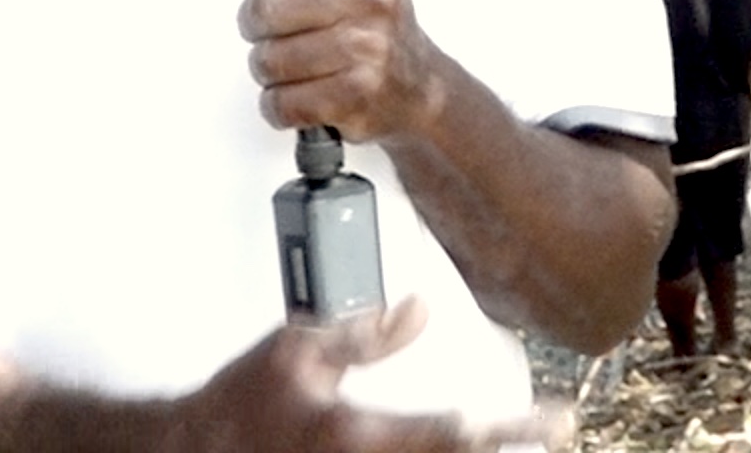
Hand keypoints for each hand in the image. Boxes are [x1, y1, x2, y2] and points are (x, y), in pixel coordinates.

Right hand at [160, 298, 573, 452]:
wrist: (190, 451)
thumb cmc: (238, 405)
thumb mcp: (295, 350)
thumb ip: (361, 334)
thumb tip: (419, 312)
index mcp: (358, 436)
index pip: (455, 431)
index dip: (515, 426)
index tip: (559, 420)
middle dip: (507, 445)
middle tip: (553, 428)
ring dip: (472, 451)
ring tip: (508, 432)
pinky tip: (453, 442)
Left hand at [197, 0, 446, 139]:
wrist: (415, 85)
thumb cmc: (368, 22)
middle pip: (266, 4)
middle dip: (259, 24)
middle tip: (285, 29)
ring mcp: (370, 46)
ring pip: (267, 58)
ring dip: (270, 69)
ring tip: (300, 63)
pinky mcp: (358, 95)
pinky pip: (281, 102)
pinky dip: (281, 104)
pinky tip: (306, 91)